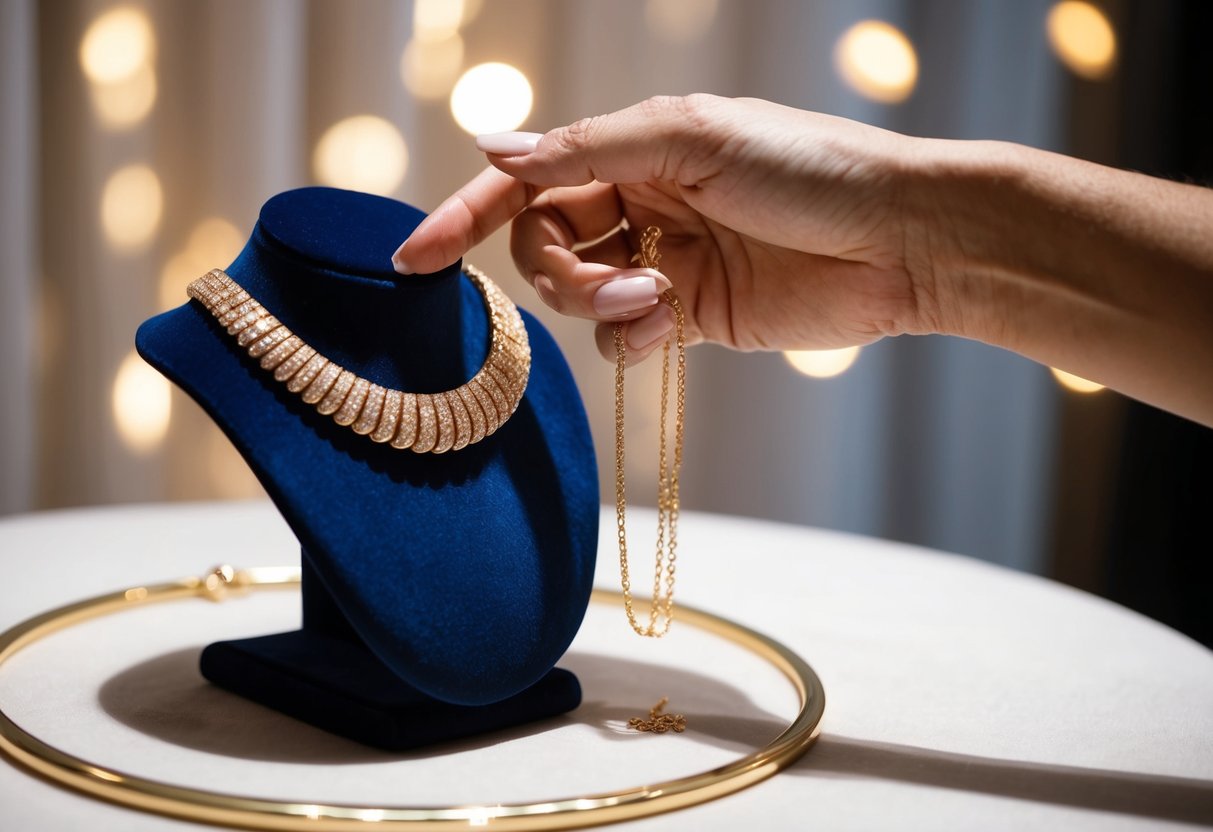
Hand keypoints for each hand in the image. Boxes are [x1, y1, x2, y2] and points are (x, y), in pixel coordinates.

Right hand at [394, 94, 939, 362]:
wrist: (899, 243)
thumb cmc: (809, 170)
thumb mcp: (695, 136)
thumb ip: (591, 148)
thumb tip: (494, 151)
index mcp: (638, 149)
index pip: (530, 182)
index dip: (468, 216)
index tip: (415, 258)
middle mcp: (643, 204)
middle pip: (546, 247)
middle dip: (560, 272)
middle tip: (613, 284)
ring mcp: (665, 264)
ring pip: (579, 298)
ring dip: (598, 305)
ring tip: (657, 303)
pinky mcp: (691, 319)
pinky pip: (622, 339)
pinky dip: (627, 339)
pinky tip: (665, 328)